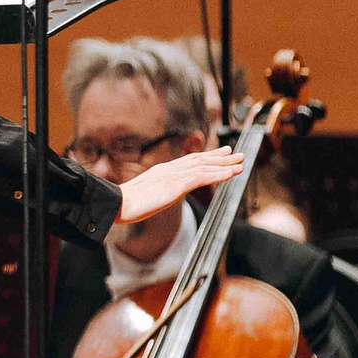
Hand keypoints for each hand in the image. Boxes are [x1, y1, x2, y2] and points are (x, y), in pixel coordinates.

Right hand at [115, 149, 246, 224]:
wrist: (116, 204)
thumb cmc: (123, 204)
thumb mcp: (140, 196)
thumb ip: (152, 193)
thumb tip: (155, 198)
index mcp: (162, 172)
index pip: (188, 161)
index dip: (206, 157)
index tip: (219, 153)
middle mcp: (169, 169)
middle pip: (199, 159)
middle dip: (220, 157)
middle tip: (236, 153)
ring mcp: (173, 176)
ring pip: (205, 166)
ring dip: (225, 164)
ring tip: (241, 162)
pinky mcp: (177, 185)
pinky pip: (203, 177)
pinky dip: (220, 174)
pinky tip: (232, 173)